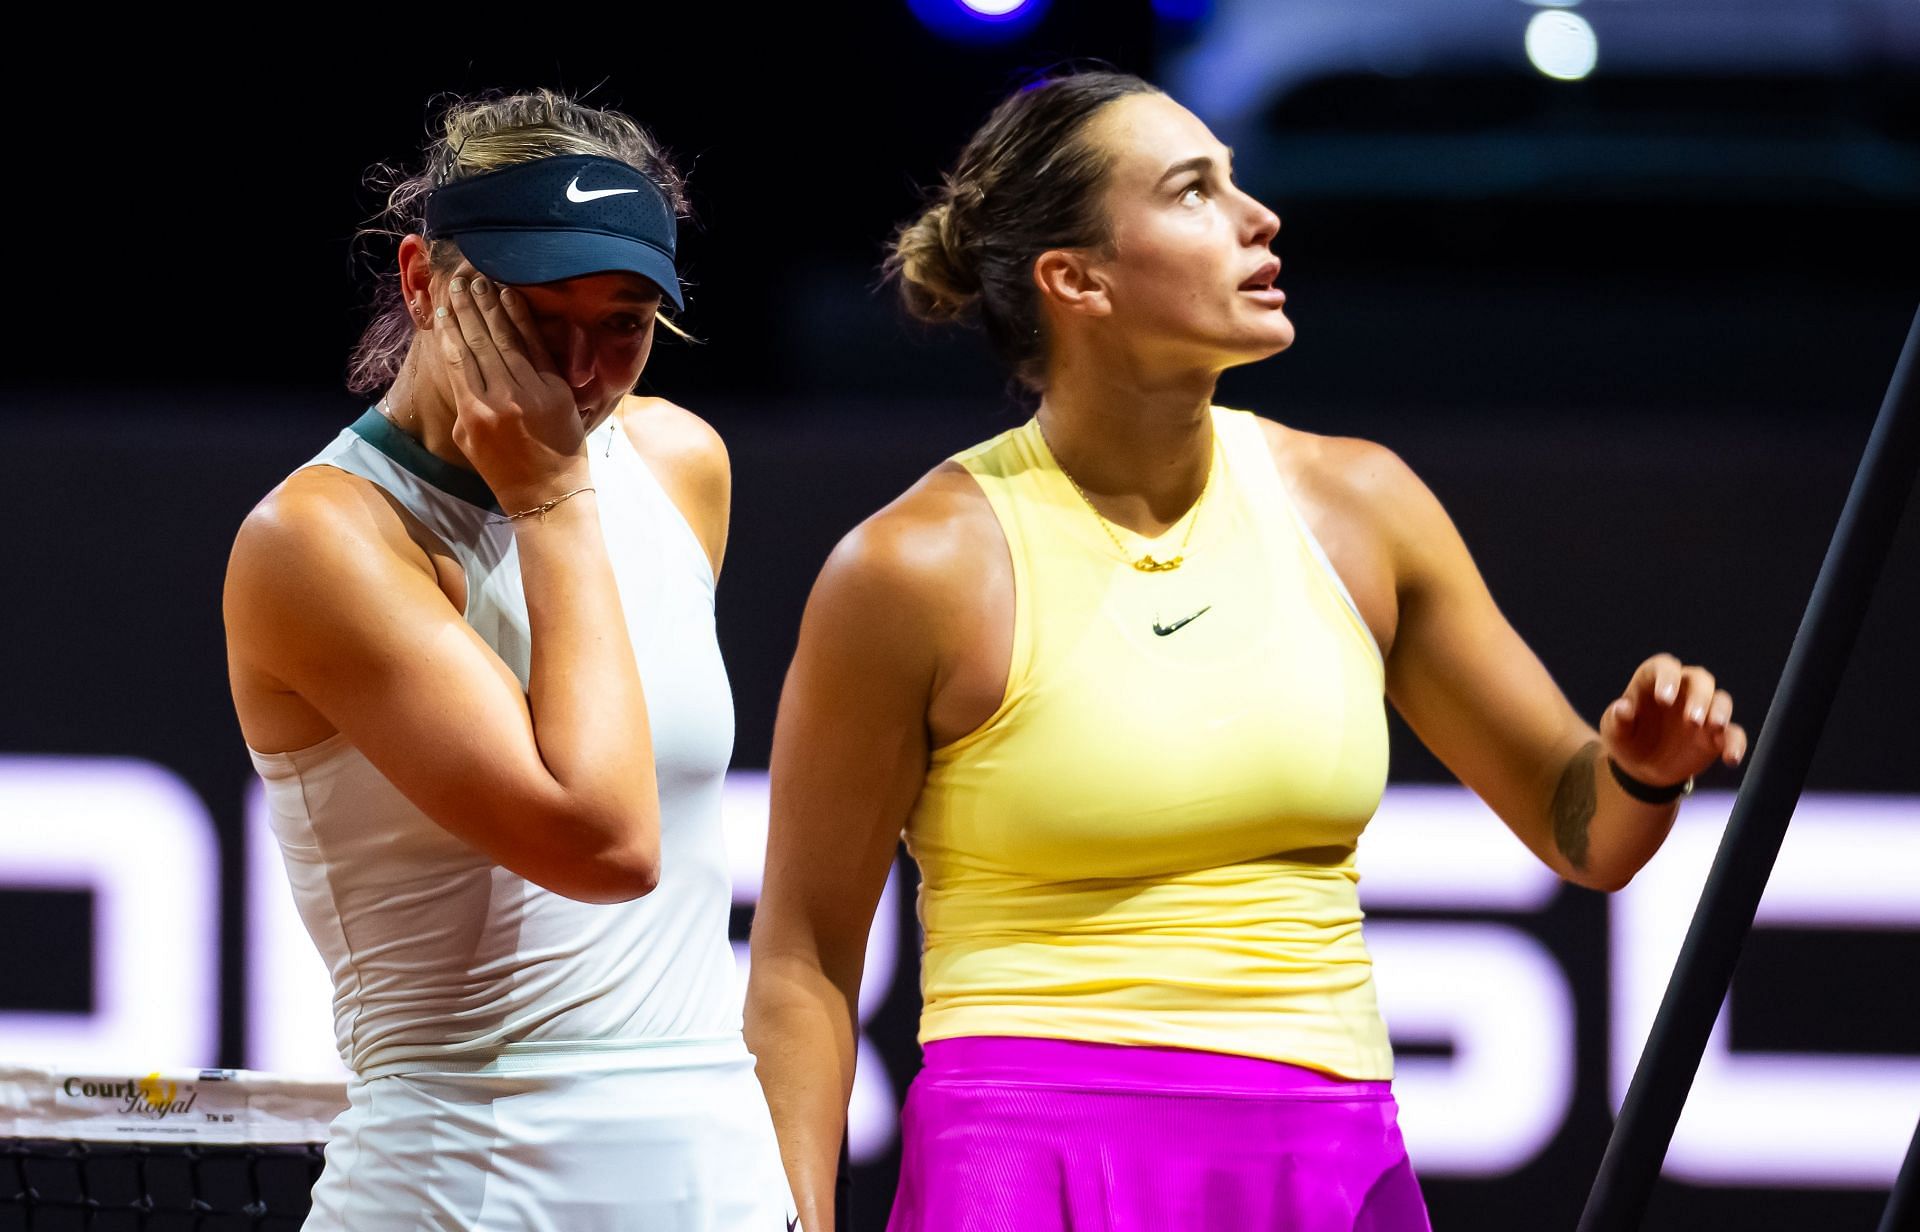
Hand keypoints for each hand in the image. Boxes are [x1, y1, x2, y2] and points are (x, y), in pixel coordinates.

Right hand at [433, 263, 585, 506]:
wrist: (548, 494)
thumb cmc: (505, 471)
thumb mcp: (468, 440)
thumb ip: (462, 403)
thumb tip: (458, 366)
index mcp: (472, 413)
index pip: (456, 358)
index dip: (448, 329)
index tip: (442, 307)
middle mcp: (499, 398)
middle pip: (478, 342)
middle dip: (466, 308)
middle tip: (458, 281)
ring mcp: (529, 392)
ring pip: (504, 338)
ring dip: (490, 306)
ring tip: (479, 280)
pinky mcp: (555, 390)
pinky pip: (536, 347)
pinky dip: (522, 319)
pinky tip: (510, 297)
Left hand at [1600, 653, 1747, 789]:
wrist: (1641, 767)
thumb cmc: (1626, 740)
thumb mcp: (1614, 732)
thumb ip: (1617, 720)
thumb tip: (1622, 708)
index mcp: (1653, 683)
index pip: (1664, 667)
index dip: (1666, 678)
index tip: (1664, 699)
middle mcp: (1682, 691)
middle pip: (1700, 679)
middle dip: (1699, 696)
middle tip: (1692, 719)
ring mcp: (1702, 711)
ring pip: (1721, 700)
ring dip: (1720, 712)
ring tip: (1714, 727)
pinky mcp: (1717, 735)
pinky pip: (1733, 734)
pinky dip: (1736, 744)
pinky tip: (1731, 758)